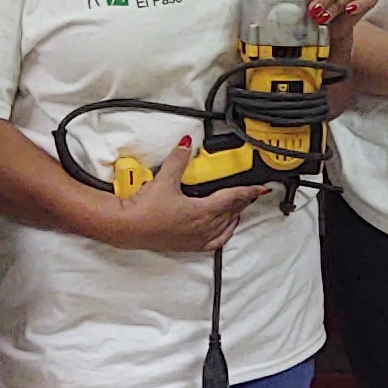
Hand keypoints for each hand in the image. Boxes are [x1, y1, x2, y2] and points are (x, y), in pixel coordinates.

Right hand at [93, 142, 263, 251]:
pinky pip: (215, 241)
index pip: (232, 198)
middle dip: (243, 201)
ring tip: (242, 207)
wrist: (126, 228)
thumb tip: (187, 143)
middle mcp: (203, 227)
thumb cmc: (144, 209)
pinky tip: (226, 228)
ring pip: (225, 226)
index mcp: (201, 212)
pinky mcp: (187, 245)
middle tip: (253, 193)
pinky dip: (225, 233)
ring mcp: (196, 238)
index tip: (261, 188)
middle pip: (231, 212)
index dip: (248, 192)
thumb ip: (179, 159)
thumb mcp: (164, 179)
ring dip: (235, 215)